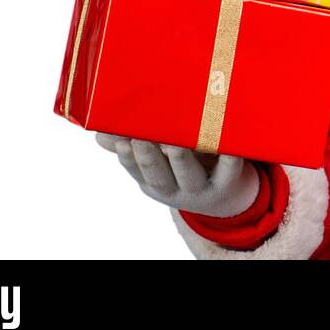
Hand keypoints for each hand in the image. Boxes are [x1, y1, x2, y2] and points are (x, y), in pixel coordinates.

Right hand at [96, 133, 260, 217]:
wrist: (227, 197)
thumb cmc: (187, 167)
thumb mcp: (159, 163)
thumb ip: (134, 144)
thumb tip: (101, 132)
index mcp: (154, 182)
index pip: (135, 170)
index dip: (127, 156)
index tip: (120, 138)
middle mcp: (175, 189)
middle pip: (158, 176)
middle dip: (148, 158)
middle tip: (140, 138)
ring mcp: (201, 189)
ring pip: (189, 175)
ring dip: (180, 159)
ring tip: (173, 142)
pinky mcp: (228, 183)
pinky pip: (228, 171)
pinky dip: (228, 159)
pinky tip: (227, 146)